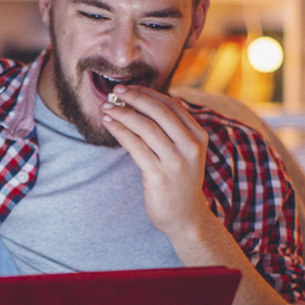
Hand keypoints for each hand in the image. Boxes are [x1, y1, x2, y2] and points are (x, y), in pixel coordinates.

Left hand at [100, 85, 213, 239]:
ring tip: (106, 108)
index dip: (148, 93)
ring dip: (122, 114)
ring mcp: (175, 161)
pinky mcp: (158, 174)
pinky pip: (135, 146)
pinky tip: (109, 124)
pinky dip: (119, 131)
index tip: (129, 87)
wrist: (185, 217)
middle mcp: (190, 146)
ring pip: (145, 127)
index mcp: (198, 136)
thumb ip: (173, 130)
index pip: (171, 105)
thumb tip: (145, 103)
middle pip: (158, 112)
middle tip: (114, 91)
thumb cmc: (179, 182)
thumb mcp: (185, 152)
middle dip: (134, 98)